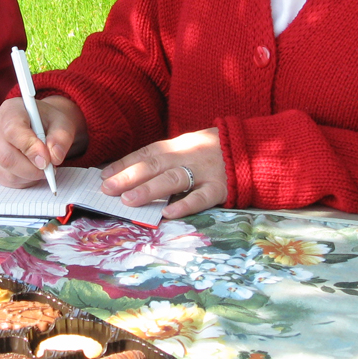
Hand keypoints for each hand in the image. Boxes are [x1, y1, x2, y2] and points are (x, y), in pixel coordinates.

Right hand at [0, 95, 87, 188]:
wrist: (40, 123)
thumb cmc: (48, 121)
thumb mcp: (62, 123)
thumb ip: (60, 138)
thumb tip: (54, 157)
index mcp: (11, 110)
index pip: (12, 130)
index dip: (30, 148)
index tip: (46, 159)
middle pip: (5, 155)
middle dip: (31, 169)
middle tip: (49, 169)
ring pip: (4, 170)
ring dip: (28, 176)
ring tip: (42, 168)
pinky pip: (3, 178)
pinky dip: (21, 180)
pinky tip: (31, 171)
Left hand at [99, 129, 226, 218]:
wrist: (253, 147)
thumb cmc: (214, 150)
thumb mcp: (189, 147)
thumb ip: (166, 159)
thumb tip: (133, 174)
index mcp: (178, 145)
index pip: (146, 153)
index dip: (124, 164)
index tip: (103, 175)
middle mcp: (188, 156)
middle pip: (154, 165)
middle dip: (129, 176)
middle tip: (107, 189)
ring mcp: (204, 171)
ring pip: (173, 179)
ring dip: (149, 189)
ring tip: (128, 200)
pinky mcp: (221, 187)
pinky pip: (202, 197)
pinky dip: (184, 205)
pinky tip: (168, 213)